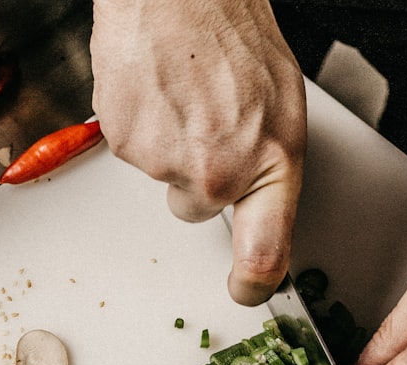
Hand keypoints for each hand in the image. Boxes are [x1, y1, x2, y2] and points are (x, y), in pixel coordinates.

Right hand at [90, 0, 305, 305]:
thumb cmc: (233, 34)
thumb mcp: (281, 105)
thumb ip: (268, 165)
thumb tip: (256, 207)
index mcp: (270, 164)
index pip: (265, 255)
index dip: (253, 284)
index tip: (245, 290)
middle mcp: (218, 174)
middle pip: (196, 209)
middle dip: (198, 177)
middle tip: (206, 124)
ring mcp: (166, 162)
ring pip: (164, 177)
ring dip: (170, 145)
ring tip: (184, 94)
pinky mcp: (124, 143)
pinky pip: (135, 151)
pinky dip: (143, 126)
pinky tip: (158, 91)